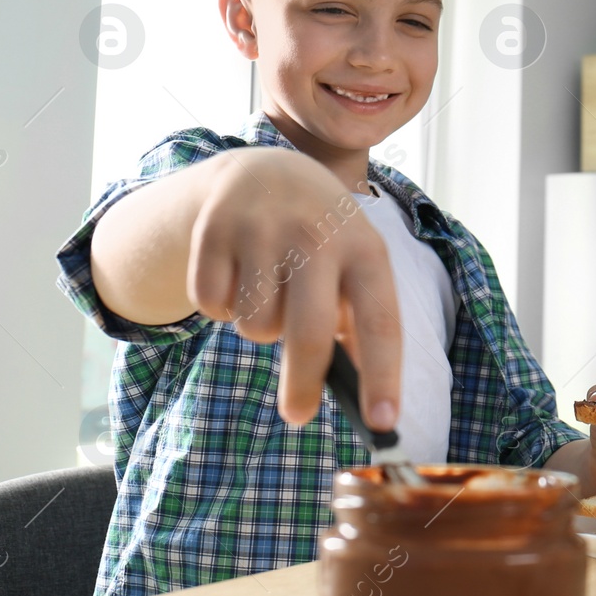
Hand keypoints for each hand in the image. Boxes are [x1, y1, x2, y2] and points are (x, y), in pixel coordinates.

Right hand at [187, 148, 400, 429]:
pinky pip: (212, 305)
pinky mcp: (214, 227)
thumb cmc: (322, 243)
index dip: (382, 375)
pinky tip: (236, 276)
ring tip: (268, 297)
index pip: (380, 321)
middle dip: (304, 384)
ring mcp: (264, 226)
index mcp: (365, 248)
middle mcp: (318, 234)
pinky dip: (220, 308)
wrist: (267, 172)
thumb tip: (358, 394)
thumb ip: (357, 322)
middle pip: (309, 332)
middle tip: (298, 415)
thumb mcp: (353, 266)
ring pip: (256, 325)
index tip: (383, 423)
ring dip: (258, 329)